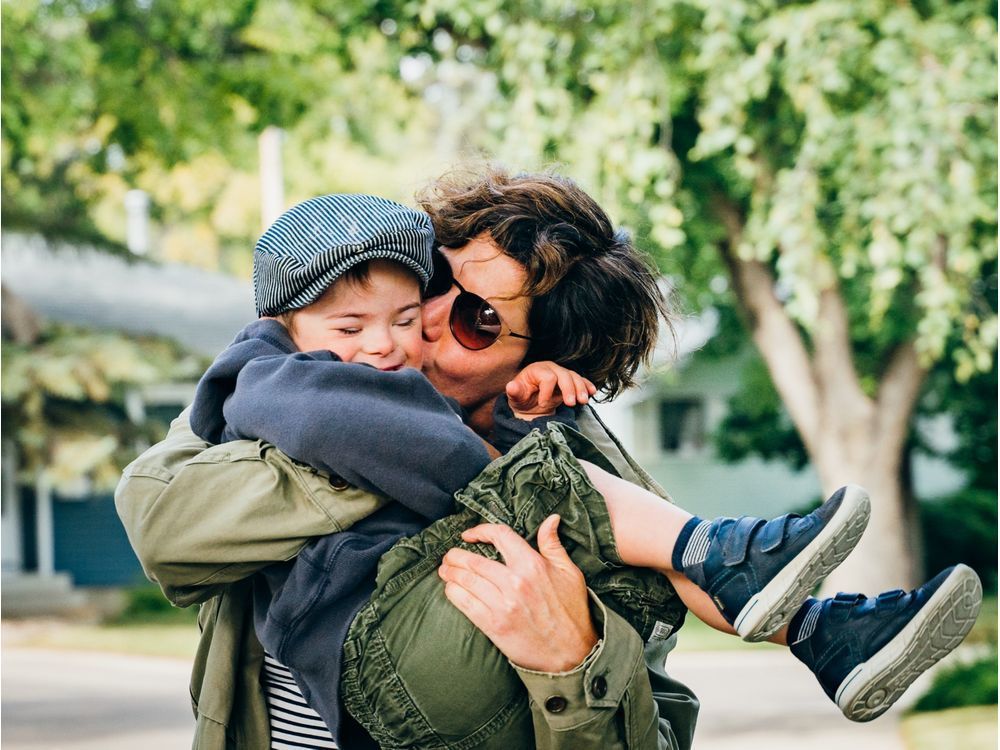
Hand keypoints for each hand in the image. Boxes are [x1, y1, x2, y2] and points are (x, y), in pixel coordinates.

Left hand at [437, 515, 598, 671]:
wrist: (572, 654)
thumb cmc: (572, 611)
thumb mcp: (569, 572)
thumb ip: (553, 544)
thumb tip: (550, 519)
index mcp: (532, 564)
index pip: (499, 535)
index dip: (480, 531)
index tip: (469, 535)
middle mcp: (515, 582)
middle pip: (473, 561)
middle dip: (455, 556)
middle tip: (449, 555)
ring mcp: (503, 605)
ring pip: (465, 581)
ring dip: (450, 573)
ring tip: (445, 570)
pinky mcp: (494, 625)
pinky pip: (465, 604)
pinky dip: (453, 593)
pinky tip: (451, 589)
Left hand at [506, 362, 596, 419]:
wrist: (529, 404)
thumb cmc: (522, 398)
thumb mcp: (515, 397)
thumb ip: (514, 392)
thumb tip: (511, 386)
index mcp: (536, 369)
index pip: (547, 377)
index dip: (547, 391)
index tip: (542, 404)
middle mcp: (551, 368)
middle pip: (564, 375)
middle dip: (569, 389)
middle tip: (571, 403)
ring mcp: (562, 374)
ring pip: (574, 377)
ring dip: (581, 389)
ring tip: (583, 401)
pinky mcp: (569, 382)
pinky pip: (581, 381)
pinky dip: (587, 386)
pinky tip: (592, 392)